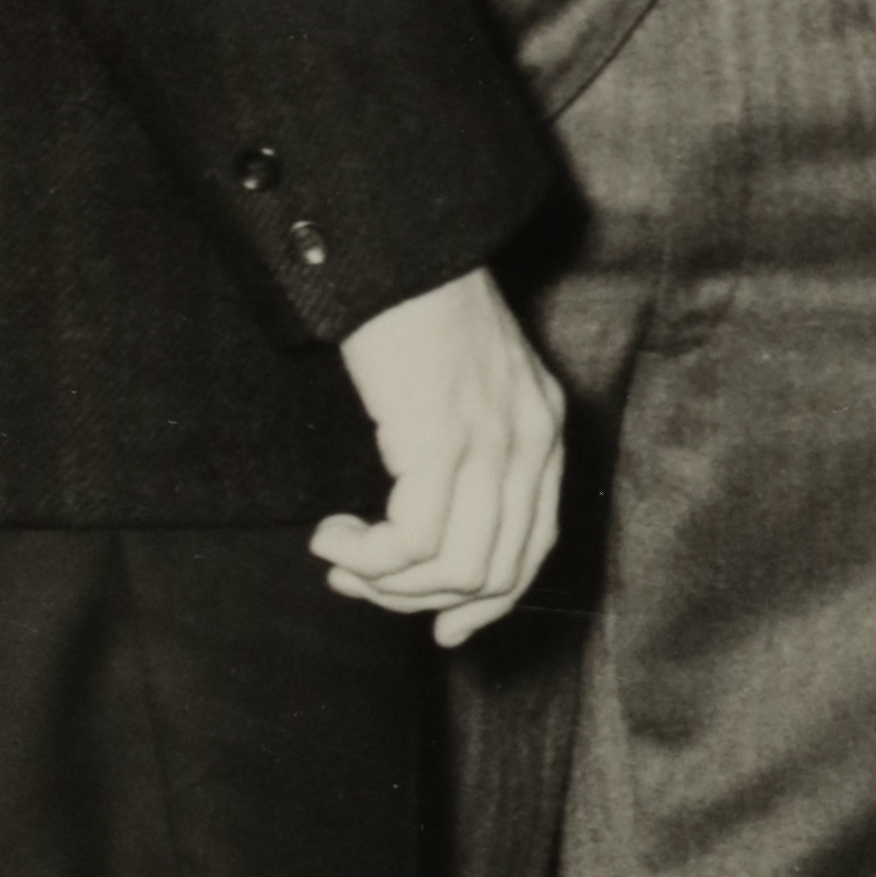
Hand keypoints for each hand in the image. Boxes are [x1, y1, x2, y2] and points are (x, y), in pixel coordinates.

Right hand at [316, 261, 568, 641]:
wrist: (398, 248)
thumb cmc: (412, 308)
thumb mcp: (463, 384)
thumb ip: (468, 448)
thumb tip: (427, 530)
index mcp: (544, 432)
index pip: (532, 549)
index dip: (487, 602)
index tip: (440, 628)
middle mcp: (533, 443)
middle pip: (494, 573)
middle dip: (419, 600)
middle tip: (357, 584)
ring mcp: (495, 444)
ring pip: (455, 570)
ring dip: (386, 584)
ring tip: (339, 558)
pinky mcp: (445, 440)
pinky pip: (413, 543)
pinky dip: (367, 558)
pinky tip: (331, 534)